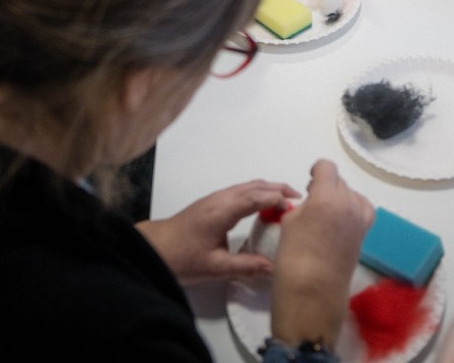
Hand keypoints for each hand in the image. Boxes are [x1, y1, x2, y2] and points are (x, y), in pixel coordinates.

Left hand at [137, 180, 299, 285]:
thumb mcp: (215, 268)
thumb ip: (245, 267)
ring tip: (286, 200)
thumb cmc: (183, 257)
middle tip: (298, 198)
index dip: (277, 199)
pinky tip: (263, 205)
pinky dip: (258, 192)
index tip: (295, 206)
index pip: (256, 197)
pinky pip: (241, 190)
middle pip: (255, 185)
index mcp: (223, 210)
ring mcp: (216, 197)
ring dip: (268, 188)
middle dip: (278, 188)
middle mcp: (221, 198)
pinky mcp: (213, 202)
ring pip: (248, 185)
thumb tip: (273, 268)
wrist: (154, 248)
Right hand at [272, 160, 373, 347]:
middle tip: (313, 203)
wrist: (312, 295)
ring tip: (325, 214)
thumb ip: (304, 205)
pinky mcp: (364, 233)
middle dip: (326, 187)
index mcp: (326, 196)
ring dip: (339, 198)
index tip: (309, 182)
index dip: (316, 171)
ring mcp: (359, 218)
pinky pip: (363, 210)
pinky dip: (353, 209)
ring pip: (351, 194)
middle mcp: (348, 202)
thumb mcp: (290, 222)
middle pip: (339, 181)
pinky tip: (341, 220)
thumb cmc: (293, 258)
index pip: (327, 167)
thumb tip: (313, 202)